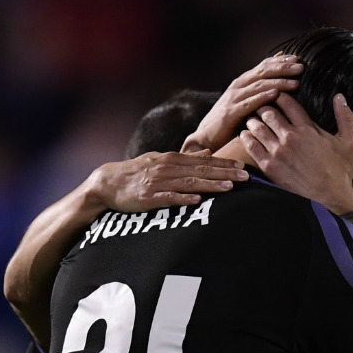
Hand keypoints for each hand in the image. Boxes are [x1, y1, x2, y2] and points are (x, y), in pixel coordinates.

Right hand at [84, 151, 246, 213]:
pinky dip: (183, 198)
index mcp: (173, 160)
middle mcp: (168, 168)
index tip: (243, 166)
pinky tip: (197, 200)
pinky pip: (168, 198)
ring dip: (210, 185)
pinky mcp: (148, 198)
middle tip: (246, 177)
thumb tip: (208, 152)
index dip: (224, 164)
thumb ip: (186, 157)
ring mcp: (158, 183)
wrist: (107, 182)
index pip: (204, 161)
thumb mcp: (161, 159)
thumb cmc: (137, 171)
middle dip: (225, 173)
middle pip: (202, 171)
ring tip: (229, 187)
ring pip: (189, 183)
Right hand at [182, 54, 302, 152]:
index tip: (298, 59)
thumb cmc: (232, 120)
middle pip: (263, 72)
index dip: (280, 61)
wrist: (207, 135)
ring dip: (278, 82)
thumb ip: (260, 91)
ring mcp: (234, 98)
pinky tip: (276, 95)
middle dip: (283, 68)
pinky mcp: (231, 112)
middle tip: (301, 66)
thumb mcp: (247, 102)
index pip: (264, 66)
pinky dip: (263, 97)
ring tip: (296, 82)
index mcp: (243, 82)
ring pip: (259, 85)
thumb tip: (279, 83)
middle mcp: (238, 86)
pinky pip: (249, 103)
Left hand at [241, 92, 352, 214]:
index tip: (277, 96)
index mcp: (308, 129)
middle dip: (264, 107)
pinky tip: (247, 135)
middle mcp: (290, 137)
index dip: (280, 95)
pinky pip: (250, 145)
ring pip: (256, 126)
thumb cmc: (341, 172)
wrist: (330, 199)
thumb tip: (339, 96)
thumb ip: (345, 117)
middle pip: (268, 112)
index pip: (287, 102)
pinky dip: (246, 137)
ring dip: (253, 120)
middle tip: (263, 108)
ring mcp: (278, 152)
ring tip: (253, 120)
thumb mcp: (350, 143)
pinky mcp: (269, 166)